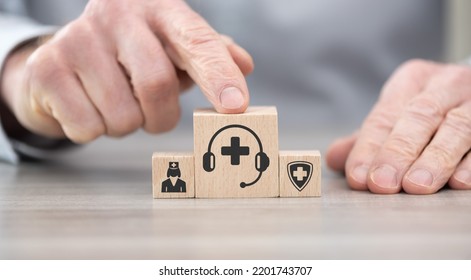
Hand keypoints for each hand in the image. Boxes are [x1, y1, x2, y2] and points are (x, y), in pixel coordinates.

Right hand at [0, 0, 252, 142]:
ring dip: (127, 125)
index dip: (218, 74)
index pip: (196, 41)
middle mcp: (116, 15)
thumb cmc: (133, 55)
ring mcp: (76, 38)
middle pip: (157, 85)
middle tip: (156, 117)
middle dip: (162, 117)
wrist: (66, 56)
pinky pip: (87, 129)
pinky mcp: (46, 68)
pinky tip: (89, 106)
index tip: (236, 107)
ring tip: (117, 103)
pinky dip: (95, 130)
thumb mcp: (175, 48)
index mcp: (159, 9)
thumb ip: (210, 55)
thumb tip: (244, 64)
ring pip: (123, 116)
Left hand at [327, 59, 470, 193]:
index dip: (370, 147)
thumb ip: (366, 138)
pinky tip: (459, 182)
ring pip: (458, 127)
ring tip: (416, 185)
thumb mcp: (396, 115)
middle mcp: (446, 84)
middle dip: (398, 152)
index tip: (358, 176)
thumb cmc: (428, 110)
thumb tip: (334, 158)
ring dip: (435, 159)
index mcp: (413, 79)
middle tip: (382, 183)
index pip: (385, 114)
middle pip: (420, 116)